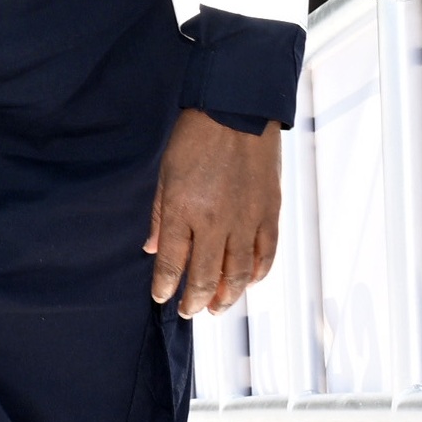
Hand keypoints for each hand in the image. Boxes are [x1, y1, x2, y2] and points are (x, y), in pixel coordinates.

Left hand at [151, 115, 283, 315]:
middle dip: (194, 301)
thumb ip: (161, 216)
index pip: (171, 264)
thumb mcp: (166, 174)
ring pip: (238, 274)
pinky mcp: (269, 213)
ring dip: (227, 296)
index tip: (161, 297)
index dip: (165, 287)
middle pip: (204, 277)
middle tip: (188, 311)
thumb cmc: (197, 137)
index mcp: (183, 211)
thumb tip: (152, 249)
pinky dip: (258, 274)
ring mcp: (245, 220)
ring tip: (217, 306)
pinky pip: (266, 254)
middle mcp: (214, 222)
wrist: (238, 110)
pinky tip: (249, 282)